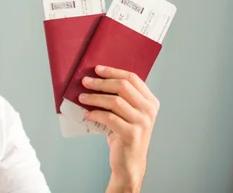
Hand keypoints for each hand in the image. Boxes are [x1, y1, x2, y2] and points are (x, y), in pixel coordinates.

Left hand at [78, 65, 159, 191]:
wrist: (129, 162)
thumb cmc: (124, 134)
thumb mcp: (127, 113)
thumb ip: (120, 98)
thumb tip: (95, 78)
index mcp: (150, 101)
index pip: (132, 78)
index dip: (113, 71)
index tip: (97, 69)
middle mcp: (149, 110)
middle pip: (123, 86)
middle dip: (101, 82)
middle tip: (85, 81)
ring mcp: (142, 122)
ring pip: (114, 101)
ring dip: (94, 98)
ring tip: (81, 97)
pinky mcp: (132, 134)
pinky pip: (109, 118)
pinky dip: (95, 114)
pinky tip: (87, 115)